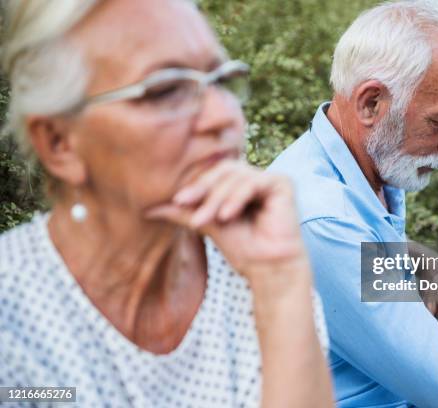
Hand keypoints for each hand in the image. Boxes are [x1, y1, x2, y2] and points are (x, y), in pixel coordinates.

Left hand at [145, 160, 305, 279]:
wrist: (268, 268)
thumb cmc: (243, 249)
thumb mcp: (208, 225)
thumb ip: (184, 213)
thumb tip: (148, 209)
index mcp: (240, 184)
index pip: (214, 174)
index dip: (196, 185)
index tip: (177, 200)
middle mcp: (256, 178)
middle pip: (223, 170)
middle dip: (203, 188)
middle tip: (185, 204)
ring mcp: (269, 179)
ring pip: (235, 177)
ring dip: (217, 198)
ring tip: (207, 220)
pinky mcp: (282, 183)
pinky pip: (253, 183)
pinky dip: (236, 198)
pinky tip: (226, 216)